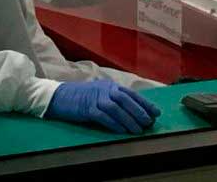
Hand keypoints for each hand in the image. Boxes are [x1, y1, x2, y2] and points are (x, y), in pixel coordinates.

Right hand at [44, 79, 159, 134]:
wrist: (60, 97)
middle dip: (139, 111)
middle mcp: (104, 89)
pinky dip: (114, 124)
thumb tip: (136, 112)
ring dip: (129, 120)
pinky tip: (121, 131)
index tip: (156, 113)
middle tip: (148, 122)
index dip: (145, 103)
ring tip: (138, 130)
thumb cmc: (82, 97)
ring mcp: (95, 98)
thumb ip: (115, 99)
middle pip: (125, 99)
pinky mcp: (87, 108)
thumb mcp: (101, 93)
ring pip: (116, 108)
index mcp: (110, 85)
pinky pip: (103, 116)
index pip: (131, 93)